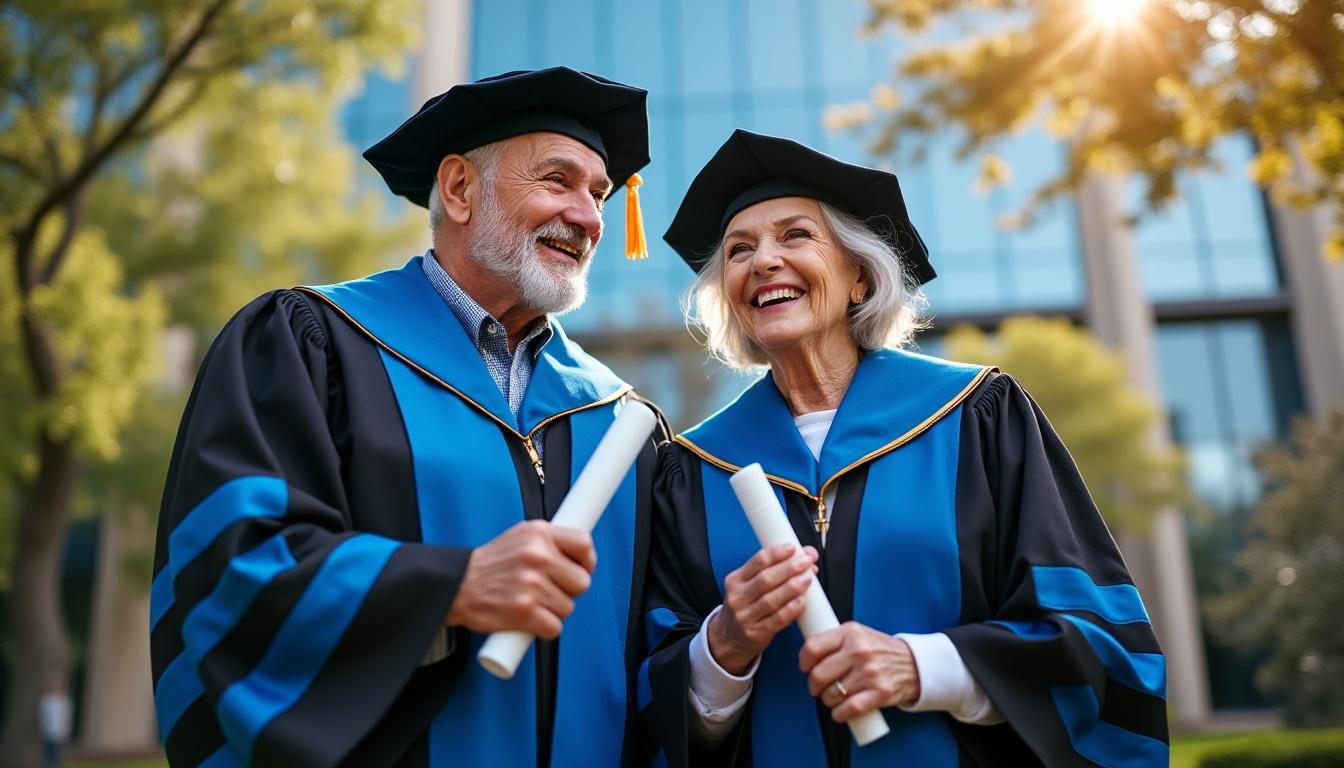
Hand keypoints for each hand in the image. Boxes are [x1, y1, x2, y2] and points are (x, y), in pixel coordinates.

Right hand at [445, 520, 596, 638]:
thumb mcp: (519, 537)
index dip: (587, 560)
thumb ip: (549, 542)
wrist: (456, 586)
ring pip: (568, 607)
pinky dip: (544, 628)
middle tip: (549, 589)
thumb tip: (580, 554)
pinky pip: (554, 627)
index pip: (583, 542)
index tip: (581, 568)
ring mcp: (531, 584)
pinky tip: (530, 619)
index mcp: (538, 533)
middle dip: (568, 590)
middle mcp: (537, 555)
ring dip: (553, 610)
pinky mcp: (524, 611)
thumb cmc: (488, 566)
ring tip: (532, 602)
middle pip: (582, 581)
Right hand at [707, 544, 818, 674]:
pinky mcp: (756, 633)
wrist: (728, 638)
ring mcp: (745, 616)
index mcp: (735, 580)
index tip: (792, 547)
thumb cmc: (744, 607)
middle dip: (788, 568)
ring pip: (771, 600)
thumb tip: (804, 556)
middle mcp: (738, 597)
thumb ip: (774, 570)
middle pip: (765, 579)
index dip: (776, 553)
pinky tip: (801, 601)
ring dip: (792, 587)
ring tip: (807, 578)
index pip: (756, 562)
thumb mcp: (748, 586)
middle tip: (805, 561)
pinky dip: (790, 610)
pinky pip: (776, 620)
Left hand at [799, 622, 920, 722]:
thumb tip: (807, 653)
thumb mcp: (858, 634)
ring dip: (827, 700)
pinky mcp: (880, 692)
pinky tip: (839, 712)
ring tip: (833, 697)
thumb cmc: (881, 650)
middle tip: (817, 687)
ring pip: (832, 694)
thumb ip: (835, 640)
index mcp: (850, 633)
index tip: (805, 667)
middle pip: (818, 674)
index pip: (813, 647)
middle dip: (813, 685)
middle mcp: (859, 651)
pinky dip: (839, 714)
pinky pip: (849, 709)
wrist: (914, 663)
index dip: (803, 661)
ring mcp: (870, 672)